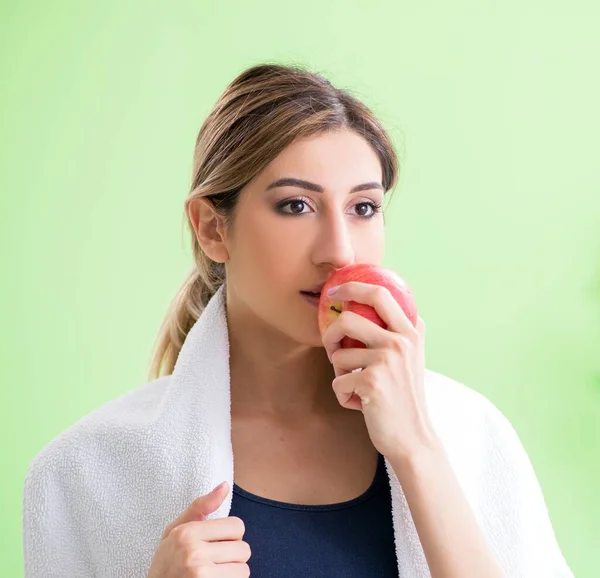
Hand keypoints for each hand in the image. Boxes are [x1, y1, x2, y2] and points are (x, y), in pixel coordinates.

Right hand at [148, 482, 250, 577]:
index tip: (217, 544)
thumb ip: (200, 507)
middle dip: (233, 556)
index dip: (231, 536)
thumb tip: (225, 485)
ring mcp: (200, 574)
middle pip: (243, 549)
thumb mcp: (175, 531)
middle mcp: (193, 553)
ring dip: (233, 572)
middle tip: (214, 562)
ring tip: (214, 573)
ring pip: (243, 569)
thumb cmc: (166, 563)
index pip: (237, 526)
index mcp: (186, 533)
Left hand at [321, 281, 437, 460]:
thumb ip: (397, 331)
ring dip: (340, 373)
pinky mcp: (371, 380)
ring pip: (338, 354)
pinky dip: (343, 395)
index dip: (352, 288)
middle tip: (330, 346)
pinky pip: (338, 380)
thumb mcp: (411, 357)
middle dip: (330, 333)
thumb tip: (368, 304)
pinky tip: (361, 405)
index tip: (334, 291)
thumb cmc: (404, 396)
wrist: (413, 437)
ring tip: (357, 387)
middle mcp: (401, 340)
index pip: (379, 294)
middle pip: (349, 319)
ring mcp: (387, 359)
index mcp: (411, 331)